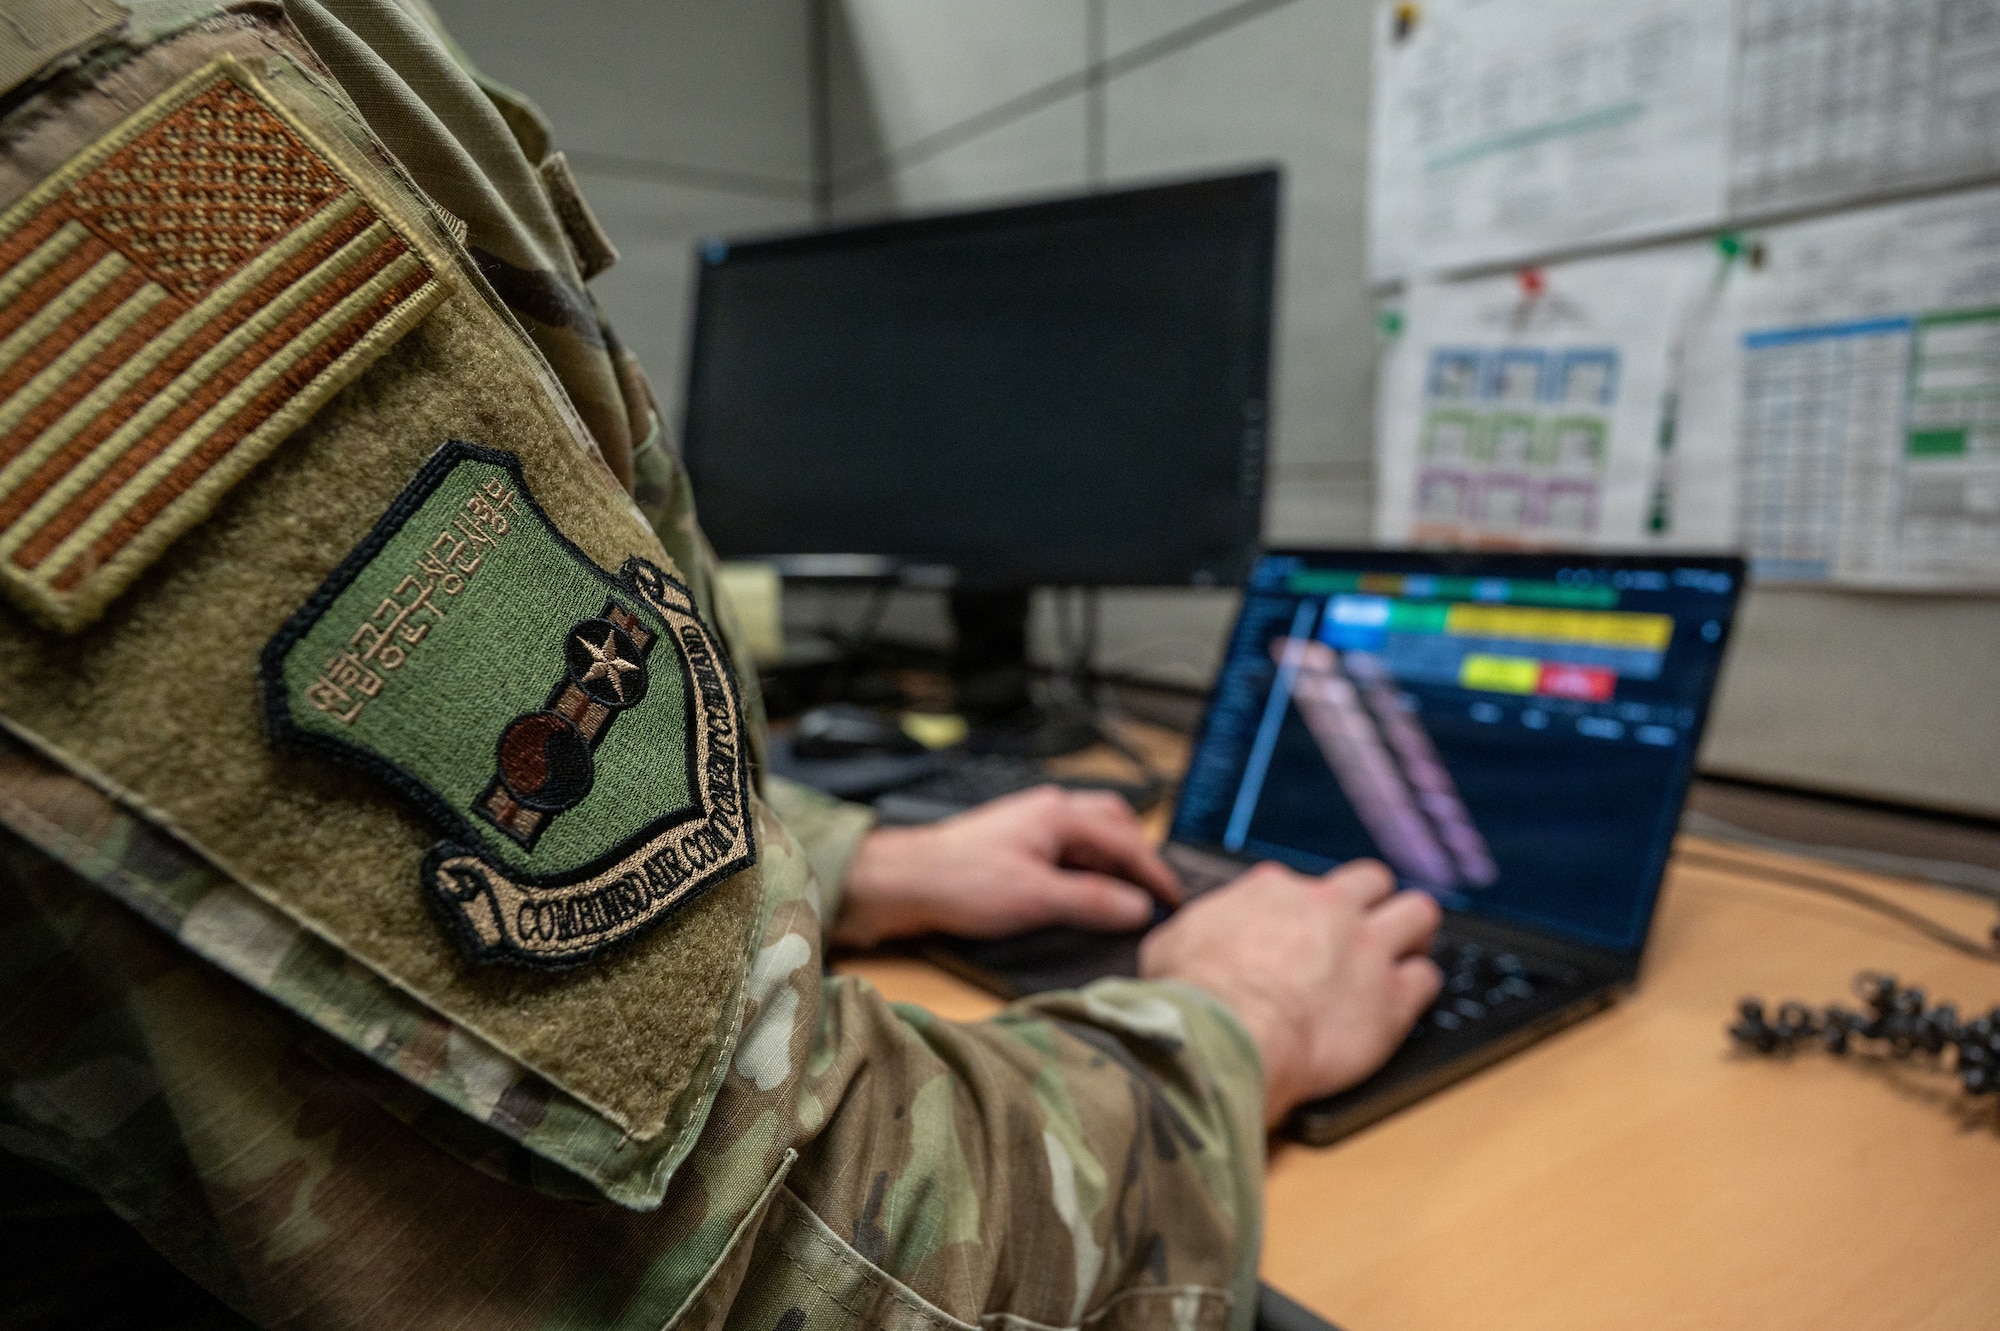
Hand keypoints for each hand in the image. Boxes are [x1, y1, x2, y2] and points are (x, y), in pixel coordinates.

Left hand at [833, 786, 1181, 946]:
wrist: (904, 881)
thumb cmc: (961, 882)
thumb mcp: (1036, 898)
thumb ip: (1092, 902)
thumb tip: (1139, 908)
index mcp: (1059, 814)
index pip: (1127, 840)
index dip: (1155, 873)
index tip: (1176, 901)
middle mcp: (1049, 809)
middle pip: (1114, 823)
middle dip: (1139, 855)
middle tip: (1156, 893)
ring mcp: (1031, 823)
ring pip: (1091, 833)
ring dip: (1113, 861)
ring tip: (1127, 895)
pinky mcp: (1016, 842)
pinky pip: (1068, 847)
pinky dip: (1089, 867)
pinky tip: (1086, 891)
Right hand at [1138, 859, 1442, 1125]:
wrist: (1227, 1037)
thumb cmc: (1193, 997)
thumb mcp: (1169, 944)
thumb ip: (1193, 929)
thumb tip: (1183, 935)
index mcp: (1274, 891)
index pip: (1301, 882)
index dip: (1302, 908)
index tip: (1298, 930)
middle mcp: (1328, 908)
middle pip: (1374, 879)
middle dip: (1373, 900)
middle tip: (1366, 929)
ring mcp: (1367, 949)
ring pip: (1419, 912)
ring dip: (1412, 930)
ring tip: (1405, 952)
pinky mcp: (1393, 997)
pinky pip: (1428, 978)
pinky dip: (1418, 986)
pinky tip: (1403, 1001)